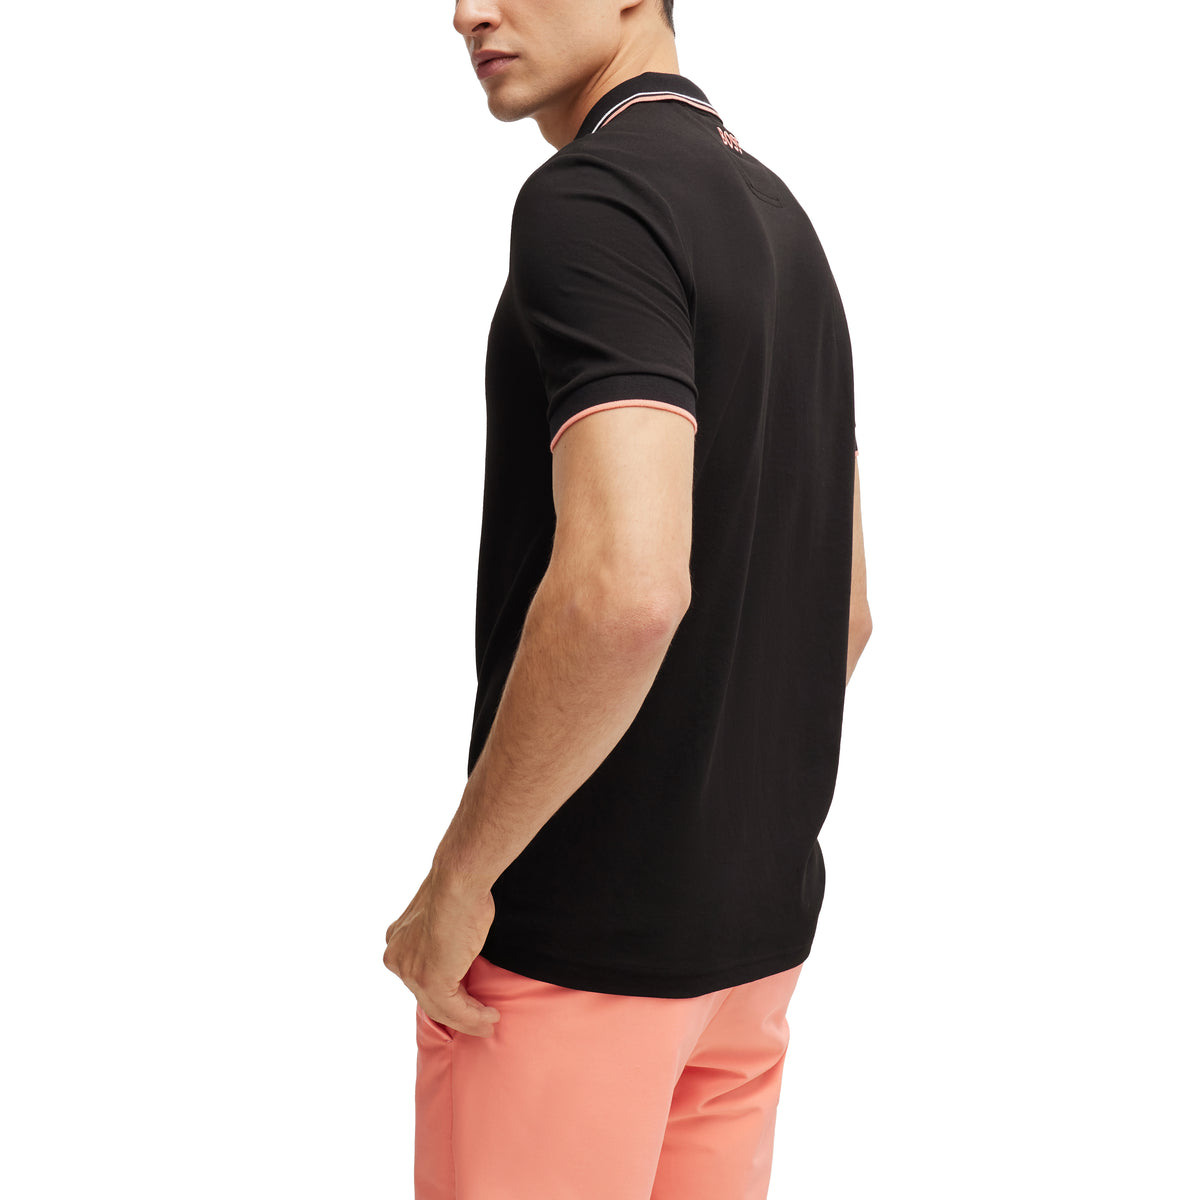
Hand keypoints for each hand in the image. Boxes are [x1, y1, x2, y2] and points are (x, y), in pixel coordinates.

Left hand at [382, 866, 501, 1037]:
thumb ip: (441, 938)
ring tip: (488, 1021)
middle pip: (428, 995)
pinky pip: (454, 1009)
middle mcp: (398, 958)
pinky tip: (489, 1016)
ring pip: (440, 1007)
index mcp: (397, 941)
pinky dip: (473, 1017)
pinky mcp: (431, 980)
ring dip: (468, 1019)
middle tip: (479, 1019)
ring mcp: (412, 971)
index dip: (442, 992)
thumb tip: (456, 949)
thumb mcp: (443, 916)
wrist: (458, 880)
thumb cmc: (458, 888)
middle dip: (455, 1011)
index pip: (419, 976)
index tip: (464, 1000)